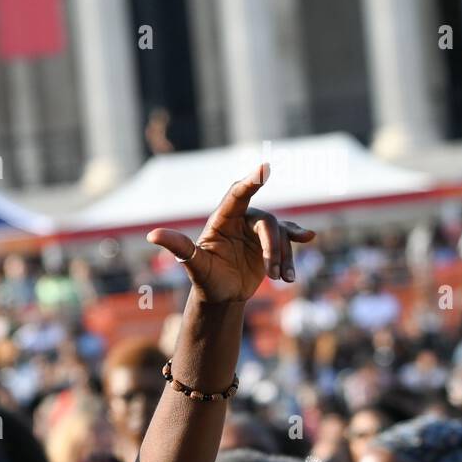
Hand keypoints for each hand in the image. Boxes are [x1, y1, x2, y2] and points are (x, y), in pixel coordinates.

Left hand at [147, 163, 314, 303]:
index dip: (250, 181)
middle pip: (266, 221)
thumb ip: (178, 247)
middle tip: (272, 274)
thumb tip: (152, 235)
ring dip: (284, 256)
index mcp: (222, 220)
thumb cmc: (205, 279)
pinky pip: (288, 239)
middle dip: (272, 247)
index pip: (237, 195)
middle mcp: (241, 220)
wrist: (222, 294)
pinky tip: (308, 238)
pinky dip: (296, 244)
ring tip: (282, 280)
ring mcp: (257, 230)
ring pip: (280, 234)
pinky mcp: (271, 242)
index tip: (265, 167)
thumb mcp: (193, 265)